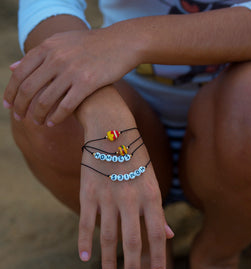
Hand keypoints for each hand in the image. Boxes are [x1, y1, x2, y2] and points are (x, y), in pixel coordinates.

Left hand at [4, 25, 139, 126]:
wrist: (120, 43)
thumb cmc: (90, 45)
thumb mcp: (61, 43)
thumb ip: (37, 56)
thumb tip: (13, 68)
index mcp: (48, 47)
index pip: (20, 74)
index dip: (11, 92)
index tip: (8, 105)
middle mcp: (56, 58)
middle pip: (29, 89)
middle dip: (21, 107)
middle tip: (19, 118)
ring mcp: (71, 71)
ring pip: (45, 100)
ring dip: (37, 115)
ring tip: (37, 122)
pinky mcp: (87, 83)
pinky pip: (65, 106)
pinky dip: (55, 118)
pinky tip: (52, 123)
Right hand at [76, 88, 173, 268]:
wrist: (110, 130)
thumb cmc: (135, 157)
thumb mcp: (152, 179)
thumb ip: (158, 209)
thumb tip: (169, 234)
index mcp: (151, 195)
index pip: (158, 234)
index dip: (158, 257)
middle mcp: (131, 199)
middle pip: (133, 242)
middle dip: (134, 268)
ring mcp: (108, 197)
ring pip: (108, 238)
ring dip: (108, 261)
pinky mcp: (88, 193)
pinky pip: (86, 223)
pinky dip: (84, 243)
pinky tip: (85, 258)